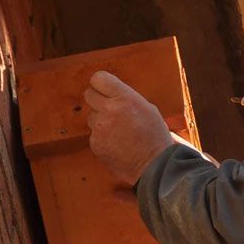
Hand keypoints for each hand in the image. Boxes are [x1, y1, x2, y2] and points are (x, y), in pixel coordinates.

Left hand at [83, 71, 173, 185]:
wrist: (154, 165)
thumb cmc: (155, 137)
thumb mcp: (147, 108)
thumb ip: (126, 98)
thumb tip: (110, 93)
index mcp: (125, 98)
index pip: (98, 78)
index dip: (100, 83)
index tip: (103, 89)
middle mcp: (110, 110)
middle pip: (89, 94)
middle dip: (97, 100)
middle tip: (108, 108)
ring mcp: (100, 128)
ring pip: (91, 116)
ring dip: (101, 121)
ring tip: (118, 131)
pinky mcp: (95, 143)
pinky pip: (94, 134)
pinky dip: (102, 138)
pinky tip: (117, 143)